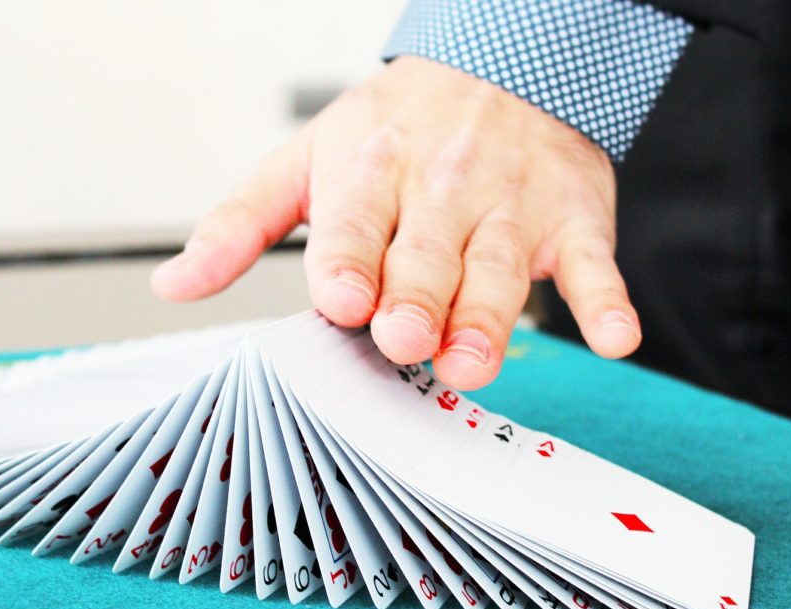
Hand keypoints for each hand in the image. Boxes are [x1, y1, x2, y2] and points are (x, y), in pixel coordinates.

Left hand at [151, 56, 640, 389]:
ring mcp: (511, 205)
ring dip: (489, 314)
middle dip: (417, 299)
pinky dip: (606, 299)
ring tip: (475, 360)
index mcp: (370, 174)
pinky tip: (616, 337)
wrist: (499, 67)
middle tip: (406, 339)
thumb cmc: (393, 129)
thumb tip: (173, 284)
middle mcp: (443, 189)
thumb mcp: (306, 160)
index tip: (341, 301)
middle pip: (427, 256)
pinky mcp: (571, 217)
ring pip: (498, 266)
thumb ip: (241, 223)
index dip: (347, 265)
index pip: (353, 227)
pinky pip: (593, 261)